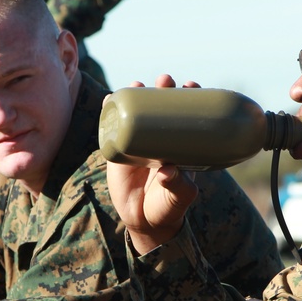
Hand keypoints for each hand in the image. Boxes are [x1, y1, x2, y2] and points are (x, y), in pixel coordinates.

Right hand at [107, 75, 199, 254]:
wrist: (143, 220)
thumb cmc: (168, 206)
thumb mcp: (178, 197)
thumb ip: (177, 185)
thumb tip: (167, 171)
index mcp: (181, 144)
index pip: (188, 114)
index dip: (191, 97)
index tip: (192, 86)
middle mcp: (160, 138)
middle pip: (162, 105)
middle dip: (164, 89)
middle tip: (165, 81)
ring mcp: (138, 141)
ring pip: (137, 111)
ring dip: (136, 93)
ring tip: (137, 84)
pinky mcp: (119, 148)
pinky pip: (112, 126)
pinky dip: (110, 111)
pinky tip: (110, 98)